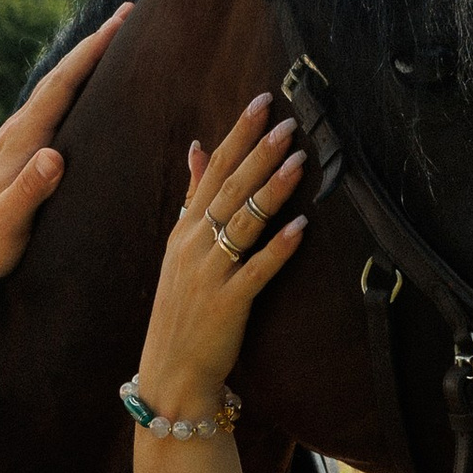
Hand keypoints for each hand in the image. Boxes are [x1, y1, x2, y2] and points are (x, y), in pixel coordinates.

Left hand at [0, 9, 128, 298]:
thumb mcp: (9, 220)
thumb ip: (31, 189)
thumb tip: (54, 157)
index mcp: (23, 139)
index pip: (62, 87)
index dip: (91, 54)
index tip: (120, 25)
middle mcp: (21, 127)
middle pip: (61, 75)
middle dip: (94, 43)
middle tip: (127, 13)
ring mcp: (20, 134)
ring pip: (57, 85)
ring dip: (85, 58)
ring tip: (115, 36)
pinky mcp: (22, 145)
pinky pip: (54, 101)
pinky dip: (75, 81)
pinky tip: (87, 81)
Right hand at [133, 97, 307, 414]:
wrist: (171, 370)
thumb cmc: (182, 307)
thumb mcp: (181, 246)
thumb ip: (194, 196)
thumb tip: (199, 148)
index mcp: (185, 227)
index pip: (214, 169)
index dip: (239, 134)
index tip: (263, 102)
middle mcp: (194, 244)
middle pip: (229, 189)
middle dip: (259, 153)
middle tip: (288, 122)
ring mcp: (209, 273)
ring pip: (242, 223)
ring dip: (271, 191)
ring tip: (298, 161)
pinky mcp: (227, 303)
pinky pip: (256, 270)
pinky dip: (278, 249)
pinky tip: (300, 228)